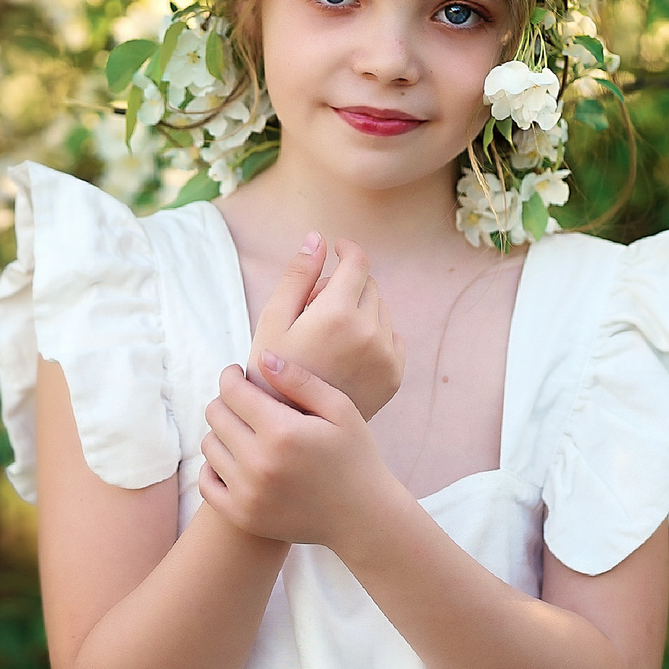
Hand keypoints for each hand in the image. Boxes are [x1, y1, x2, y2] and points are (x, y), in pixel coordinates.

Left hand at [199, 353, 403, 550]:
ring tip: (245, 430)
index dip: (231, 376)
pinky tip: (234, 459)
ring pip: (209, 445)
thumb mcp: (340, 410)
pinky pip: (206, 482)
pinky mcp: (242, 515)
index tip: (237, 373)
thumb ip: (300, 380)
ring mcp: (247, 493)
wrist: (361, 517)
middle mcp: (259, 462)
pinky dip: (214, 467)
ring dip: (222, 432)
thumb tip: (263, 357)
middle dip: (226, 401)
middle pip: (216, 415)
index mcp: (282, 431)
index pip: (232, 391)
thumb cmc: (355, 457)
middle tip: (244, 402)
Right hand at [249, 233, 403, 419]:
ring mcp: (386, 355)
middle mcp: (369, 331)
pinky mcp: (395, 374)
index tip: (336, 250)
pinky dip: (375, 335)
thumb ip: (297, 276)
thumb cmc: (273, 373)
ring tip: (330, 336)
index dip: (346, 250)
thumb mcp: (274, 321)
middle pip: (368, 284)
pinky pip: (392, 336)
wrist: (295, 429)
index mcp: (338, 313)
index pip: (357, 262)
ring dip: (360, 310)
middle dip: (346, 286)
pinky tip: (347, 355)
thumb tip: (318, 238)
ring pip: (381, 309)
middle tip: (316, 309)